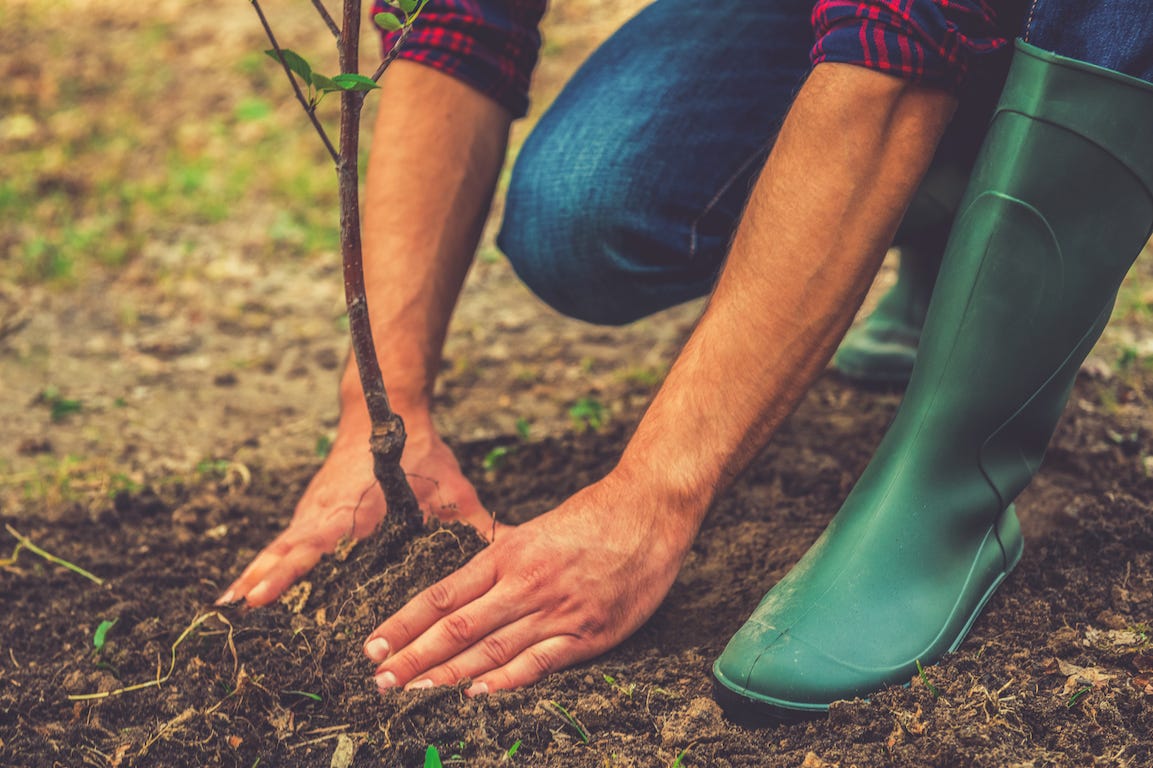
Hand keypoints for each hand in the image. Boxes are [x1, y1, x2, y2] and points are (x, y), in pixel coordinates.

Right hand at [219, 418, 491, 606]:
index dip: (287, 572)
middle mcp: (326, 511)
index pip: (315, 545)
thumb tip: (511, 551)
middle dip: (262, 580)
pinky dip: (266, 562)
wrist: (384, 409)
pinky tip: (249, 588)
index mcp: (355, 509)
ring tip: (229, 608)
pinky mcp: (313, 510)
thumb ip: (476, 525)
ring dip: (256, 573)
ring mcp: (315, 509)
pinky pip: (285, 540)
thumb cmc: (422, 452)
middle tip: (235, 613)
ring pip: (280, 545)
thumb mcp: (452, 489)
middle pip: (287, 550)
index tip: (261, 596)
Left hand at [362, 473, 697, 693]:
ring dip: (447, 675)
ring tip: (412, 693)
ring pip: (490, 649)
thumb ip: (502, 557)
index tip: (373, 645)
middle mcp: (524, 584)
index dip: (405, 623)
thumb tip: (468, 577)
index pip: (442, 595)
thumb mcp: (536, 529)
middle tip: (379, 681)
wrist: (649, 511)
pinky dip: (506, 681)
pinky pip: (540, 662)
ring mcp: (556, 611)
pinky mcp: (588, 634)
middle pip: (456, 627)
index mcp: (507, 555)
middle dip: (413, 657)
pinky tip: (476, 694)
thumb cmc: (593, 516)